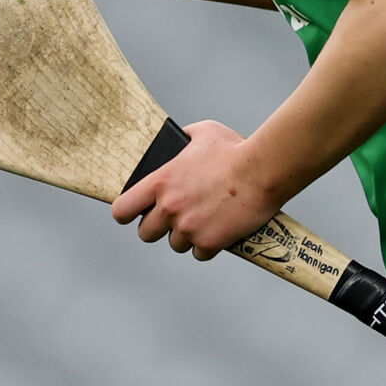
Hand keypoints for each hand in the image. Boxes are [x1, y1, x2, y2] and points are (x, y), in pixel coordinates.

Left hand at [111, 121, 281, 260]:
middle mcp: (170, 208)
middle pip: (146, 234)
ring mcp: (189, 228)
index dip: (126, 213)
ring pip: (175, 245)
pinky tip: (219, 229)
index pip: (122, 210)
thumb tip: (178, 141)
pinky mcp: (209, 242)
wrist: (263, 170)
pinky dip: (208, 245)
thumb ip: (183, 139)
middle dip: (159, 227)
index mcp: (161, 182)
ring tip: (204, 219)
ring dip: (186, 236)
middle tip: (176, 216)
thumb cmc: (236, 148)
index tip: (134, 212)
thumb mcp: (204, 132)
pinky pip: (200, 253)